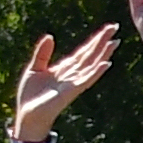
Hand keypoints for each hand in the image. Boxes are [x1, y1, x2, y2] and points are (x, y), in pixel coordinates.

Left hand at [10, 21, 122, 140]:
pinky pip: (86, 79)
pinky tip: (106, 63)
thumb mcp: (34, 69)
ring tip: (114, 42)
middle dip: (102, 41)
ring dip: (104, 54)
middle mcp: (72, 75)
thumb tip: (50, 35)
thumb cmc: (31, 96)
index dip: (94, 40)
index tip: (106, 29)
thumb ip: (42, 53)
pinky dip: (96, 71)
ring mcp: (73, 83)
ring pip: (92, 65)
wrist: (27, 116)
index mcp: (64, 68)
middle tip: (115, 27)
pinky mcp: (71, 92)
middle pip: (90, 55)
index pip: (83, 52)